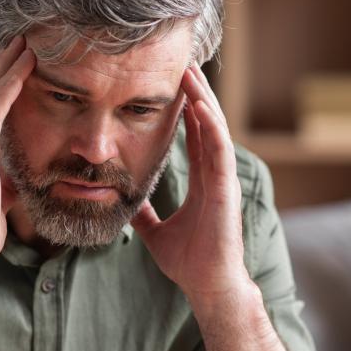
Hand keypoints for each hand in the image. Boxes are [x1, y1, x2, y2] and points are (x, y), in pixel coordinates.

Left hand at [131, 64, 249, 308]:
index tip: (173, 85)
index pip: (194, 136)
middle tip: (183, 64)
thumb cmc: (189, 263)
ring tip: (190, 72)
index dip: (185, 110)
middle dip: (196, 94)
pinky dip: (211, 126)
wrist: (207, 287)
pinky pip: (220, 150)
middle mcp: (215, 176)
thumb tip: (125, 203)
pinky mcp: (226, 189)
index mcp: (203, 182)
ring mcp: (223, 180)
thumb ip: (144, 215)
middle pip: (206, 124)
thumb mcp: (155, 233)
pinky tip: (200, 105)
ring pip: (215, 129)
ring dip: (204, 100)